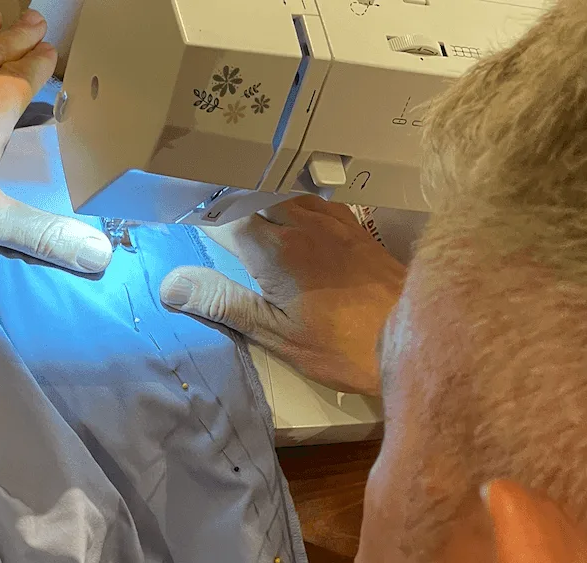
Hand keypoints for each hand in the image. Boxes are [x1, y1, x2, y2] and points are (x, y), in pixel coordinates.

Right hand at [159, 197, 403, 394]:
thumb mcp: (274, 333)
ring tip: (241, 214)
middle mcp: (299, 222)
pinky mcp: (352, 225)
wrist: (415, 336)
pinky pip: (312, 201)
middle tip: (206, 216)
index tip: (180, 220)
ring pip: (280, 192)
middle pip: (249, 194)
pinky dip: (291, 205)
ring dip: (257, 199)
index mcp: (272, 247)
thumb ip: (222, 303)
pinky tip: (290, 222)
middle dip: (225, 202)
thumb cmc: (340, 345)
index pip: (219, 213)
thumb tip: (171, 283)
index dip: (197, 214)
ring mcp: (329, 220)